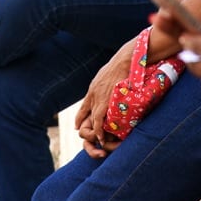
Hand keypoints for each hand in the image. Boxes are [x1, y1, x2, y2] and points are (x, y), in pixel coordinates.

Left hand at [73, 38, 135, 158]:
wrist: (124, 60)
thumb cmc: (121, 64)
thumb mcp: (108, 74)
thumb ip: (106, 82)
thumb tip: (111, 83)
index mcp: (93, 88)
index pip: (84, 106)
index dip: (80, 117)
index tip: (77, 125)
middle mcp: (92, 94)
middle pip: (87, 115)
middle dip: (86, 126)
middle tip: (86, 135)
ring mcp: (97, 98)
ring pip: (93, 118)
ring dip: (95, 130)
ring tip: (96, 140)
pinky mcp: (104, 102)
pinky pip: (99, 120)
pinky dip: (99, 130)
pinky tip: (100, 138)